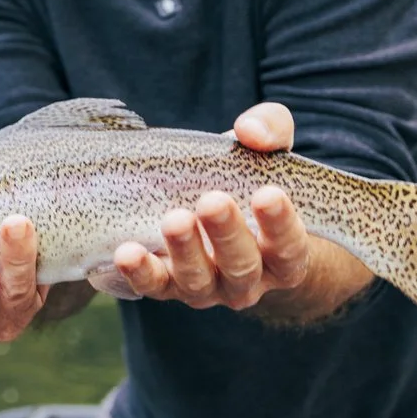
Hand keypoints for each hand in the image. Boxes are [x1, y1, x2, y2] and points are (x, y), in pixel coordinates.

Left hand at [112, 101, 319, 309]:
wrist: (216, 214)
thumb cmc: (248, 181)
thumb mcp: (266, 151)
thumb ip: (271, 130)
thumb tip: (250, 131)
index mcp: (282, 253)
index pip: (289, 246)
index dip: (281, 223)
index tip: (268, 194)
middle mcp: (247, 279)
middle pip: (242, 266)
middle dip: (227, 234)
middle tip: (213, 202)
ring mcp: (206, 287)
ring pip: (198, 280)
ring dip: (185, 251)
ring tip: (174, 220)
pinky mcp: (167, 285)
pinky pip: (153, 285)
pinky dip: (140, 272)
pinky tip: (126, 252)